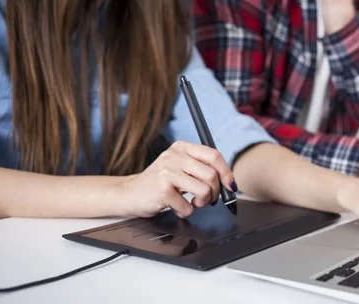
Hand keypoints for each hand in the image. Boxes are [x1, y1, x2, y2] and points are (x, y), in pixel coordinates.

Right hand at [117, 141, 235, 217]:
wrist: (129, 193)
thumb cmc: (159, 182)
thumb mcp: (179, 167)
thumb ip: (200, 168)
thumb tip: (229, 182)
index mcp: (181, 147)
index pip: (213, 155)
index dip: (226, 172)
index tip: (230, 186)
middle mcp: (174, 156)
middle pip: (211, 175)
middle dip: (215, 192)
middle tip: (207, 199)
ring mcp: (167, 172)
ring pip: (204, 190)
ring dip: (202, 203)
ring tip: (193, 203)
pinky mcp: (162, 190)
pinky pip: (188, 207)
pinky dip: (185, 211)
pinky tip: (175, 206)